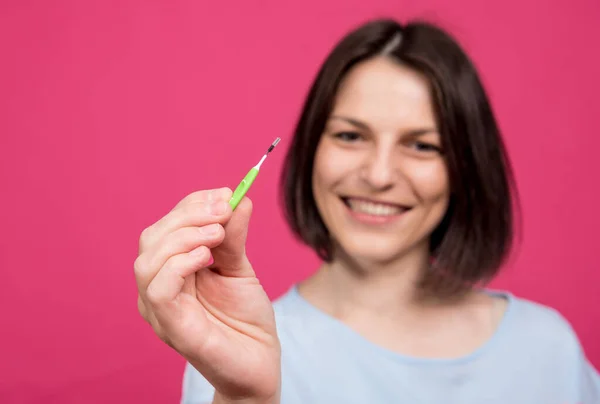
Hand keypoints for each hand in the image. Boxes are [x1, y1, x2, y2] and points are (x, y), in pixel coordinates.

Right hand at [134, 188, 280, 401]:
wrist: (260, 362)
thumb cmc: (246, 318)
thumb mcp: (240, 267)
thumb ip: (233, 236)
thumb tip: (238, 197)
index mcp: (172, 269)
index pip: (167, 225)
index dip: (193, 204)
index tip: (226, 193)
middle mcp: (158, 286)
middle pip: (153, 237)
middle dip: (188, 215)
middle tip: (224, 209)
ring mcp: (160, 309)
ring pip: (148, 260)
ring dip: (184, 237)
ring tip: (217, 234)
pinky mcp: (170, 326)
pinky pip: (157, 288)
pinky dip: (179, 264)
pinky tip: (206, 258)